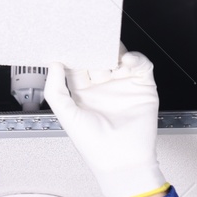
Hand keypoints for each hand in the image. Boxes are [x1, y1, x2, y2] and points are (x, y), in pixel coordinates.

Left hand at [45, 47, 165, 196]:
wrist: (122, 161)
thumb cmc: (93, 145)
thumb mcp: (66, 116)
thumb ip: (55, 90)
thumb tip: (53, 64)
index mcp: (83, 93)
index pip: (78, 65)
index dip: (74, 53)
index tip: (69, 41)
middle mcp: (103, 88)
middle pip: (99, 57)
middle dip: (95, 46)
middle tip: (90, 35)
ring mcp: (123, 86)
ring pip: (120, 57)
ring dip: (115, 50)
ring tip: (109, 48)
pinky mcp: (143, 87)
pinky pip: (141, 65)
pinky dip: (135, 59)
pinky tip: (127, 61)